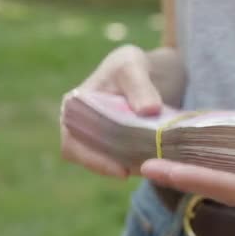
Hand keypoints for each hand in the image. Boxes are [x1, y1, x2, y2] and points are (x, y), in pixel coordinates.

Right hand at [60, 45, 162, 178]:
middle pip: (93, 159)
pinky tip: (162, 160)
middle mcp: (83, 127)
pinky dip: (142, 162)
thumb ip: (139, 85)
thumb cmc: (135, 64)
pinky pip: (128, 162)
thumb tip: (148, 110)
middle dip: (117, 166)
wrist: (154, 72)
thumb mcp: (134, 65)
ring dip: (132, 166)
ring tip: (157, 164)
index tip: (121, 171)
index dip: (93, 160)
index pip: (73, 144)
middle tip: (146, 170)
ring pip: (112, 163)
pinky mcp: (121, 147)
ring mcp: (102, 139)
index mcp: (75, 107)